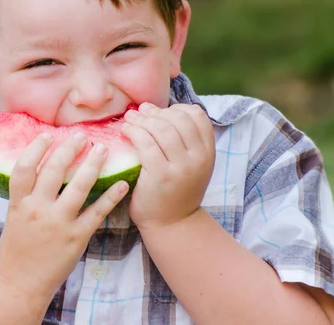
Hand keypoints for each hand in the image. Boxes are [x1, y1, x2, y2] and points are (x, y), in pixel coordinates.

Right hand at [0, 133, 128, 310]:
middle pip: (53, 171)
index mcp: (19, 203)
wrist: (20, 283)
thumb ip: (27, 192)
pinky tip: (122, 183)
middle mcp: (38, 210)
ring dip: (92, 164)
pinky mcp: (76, 237)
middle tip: (81, 135)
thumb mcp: (14, 215)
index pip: (24, 168)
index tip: (49, 134)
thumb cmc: (17, 247)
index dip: (36, 148)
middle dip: (69, 149)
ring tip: (102, 148)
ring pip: (78, 187)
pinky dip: (111, 196)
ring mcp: (59, 223)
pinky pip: (97, 212)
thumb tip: (42, 164)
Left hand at [121, 103, 214, 229]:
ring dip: (141, 119)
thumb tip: (153, 108)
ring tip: (129, 119)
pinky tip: (125, 131)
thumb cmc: (176, 190)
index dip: (176, 108)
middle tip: (140, 112)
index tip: (160, 112)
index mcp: (208, 152)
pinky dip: (134, 131)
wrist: (172, 224)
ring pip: (161, 128)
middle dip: (156, 112)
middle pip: (177, 119)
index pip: (197, 116)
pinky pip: (146, 143)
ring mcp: (181, 167)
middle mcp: (198, 158)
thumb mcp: (190, 164)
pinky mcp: (161, 175)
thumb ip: (183, 139)